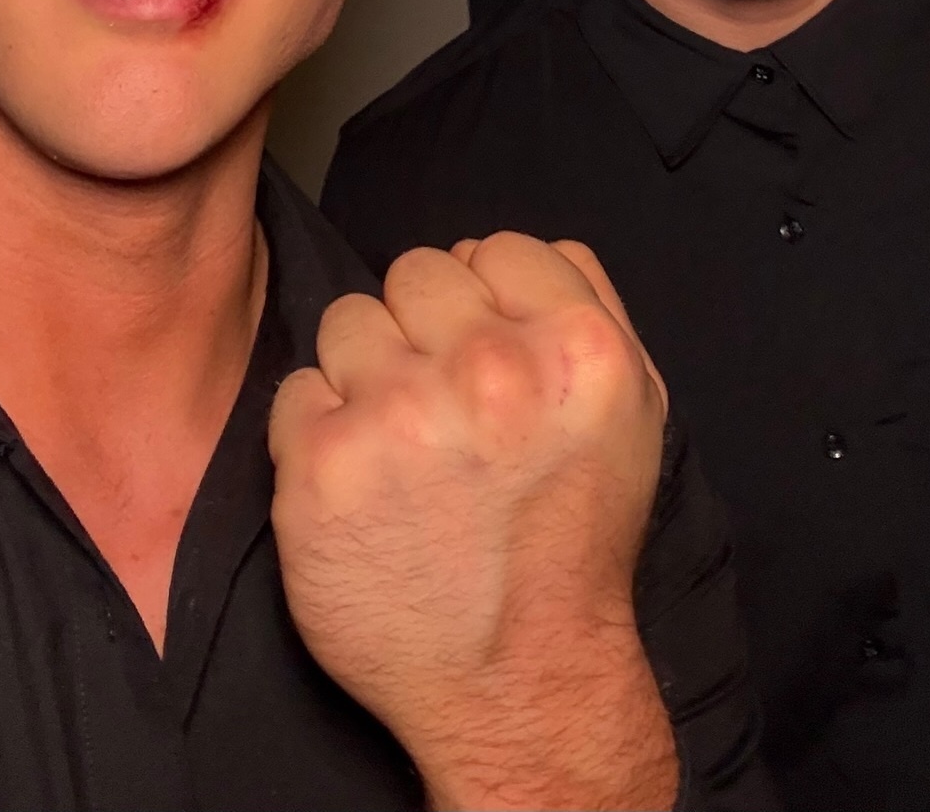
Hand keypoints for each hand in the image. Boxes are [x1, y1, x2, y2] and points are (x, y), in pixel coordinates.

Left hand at [268, 232, 677, 810]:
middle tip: (442, 405)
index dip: (485, 297)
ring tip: (400, 443)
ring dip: (365, 371)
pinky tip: (362, 481)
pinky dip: (318, 429)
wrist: (518, 682)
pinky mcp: (320, 463)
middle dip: (423, 329)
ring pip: (348, 318)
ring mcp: (398, 414)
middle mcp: (490, 370)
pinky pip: (297, 388)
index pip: (495, 246)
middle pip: (416, 271)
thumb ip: (584, 305)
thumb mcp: (632, 413)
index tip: (485, 353)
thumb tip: (498, 252)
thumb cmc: (569, 544)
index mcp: (575, 350)